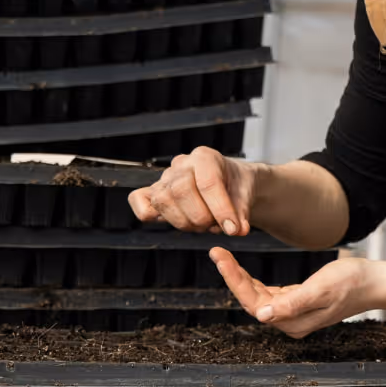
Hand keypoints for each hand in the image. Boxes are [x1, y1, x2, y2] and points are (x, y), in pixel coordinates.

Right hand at [129, 147, 256, 235]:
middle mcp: (182, 164)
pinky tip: (178, 220)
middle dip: (201, 217)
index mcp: (205, 157)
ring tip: (202, 225)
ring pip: (162, 201)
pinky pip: (138, 201)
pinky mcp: (153, 192)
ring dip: (184, 222)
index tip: (232, 229)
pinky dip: (150, 215)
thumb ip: (241, 213)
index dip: (220, 209)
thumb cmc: (236, 187)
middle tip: (215, 226)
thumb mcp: (247, 196)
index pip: (207, 182)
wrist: (231, 185)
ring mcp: (165, 178)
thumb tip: (236, 230)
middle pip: (180, 191)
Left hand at [209, 248, 382, 337]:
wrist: (374, 282)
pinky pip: (267, 293)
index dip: (234, 280)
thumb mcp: (321, 289)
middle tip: (216, 252)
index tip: (221, 258)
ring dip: (240, 277)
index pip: (253, 303)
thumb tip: (263, 314)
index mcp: (292, 322)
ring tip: (223, 256)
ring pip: (257, 296)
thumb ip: (292, 303)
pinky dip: (254, 280)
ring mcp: (293, 313)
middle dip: (232, 276)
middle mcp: (290, 322)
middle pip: (251, 299)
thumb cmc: (352, 283)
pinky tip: (243, 269)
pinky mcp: (297, 302)